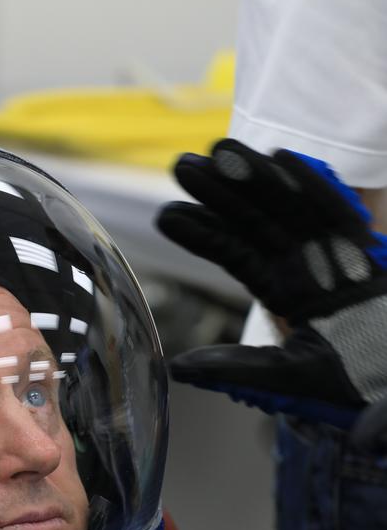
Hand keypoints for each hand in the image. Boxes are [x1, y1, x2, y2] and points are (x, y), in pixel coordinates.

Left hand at [156, 138, 386, 424]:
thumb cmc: (346, 380)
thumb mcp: (282, 376)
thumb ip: (233, 368)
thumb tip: (177, 368)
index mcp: (281, 291)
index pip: (233, 254)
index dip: (202, 233)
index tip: (165, 215)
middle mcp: (302, 264)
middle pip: (254, 219)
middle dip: (219, 192)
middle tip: (180, 165)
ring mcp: (332, 251)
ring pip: (287, 204)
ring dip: (254, 176)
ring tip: (218, 149)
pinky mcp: (364, 246)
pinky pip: (335, 209)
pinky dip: (312, 184)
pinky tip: (282, 158)